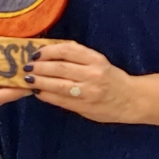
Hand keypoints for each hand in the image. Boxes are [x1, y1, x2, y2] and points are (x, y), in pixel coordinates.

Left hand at [24, 41, 158, 126]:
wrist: (131, 100)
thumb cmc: (111, 78)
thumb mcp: (98, 61)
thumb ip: (78, 56)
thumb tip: (50, 51)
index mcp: (95, 59)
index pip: (67, 51)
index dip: (48, 51)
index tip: (36, 53)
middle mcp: (92, 74)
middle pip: (59, 68)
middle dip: (39, 67)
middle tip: (26, 67)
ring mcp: (88, 92)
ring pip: (57, 85)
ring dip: (39, 82)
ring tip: (28, 80)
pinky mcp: (84, 107)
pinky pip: (60, 100)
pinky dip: (46, 96)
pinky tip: (38, 92)